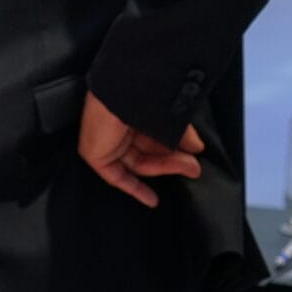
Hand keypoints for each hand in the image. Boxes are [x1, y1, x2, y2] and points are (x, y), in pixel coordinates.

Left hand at [77, 92, 202, 208]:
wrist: (124, 92)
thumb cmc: (145, 98)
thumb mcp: (168, 118)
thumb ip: (181, 134)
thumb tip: (197, 149)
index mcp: (128, 110)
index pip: (151, 135)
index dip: (170, 149)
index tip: (191, 159)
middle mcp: (115, 124)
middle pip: (147, 150)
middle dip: (172, 160)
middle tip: (195, 167)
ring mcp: (104, 139)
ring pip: (138, 162)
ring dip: (165, 168)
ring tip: (189, 168)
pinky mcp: (94, 153)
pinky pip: (115, 176)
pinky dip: (134, 189)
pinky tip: (152, 200)